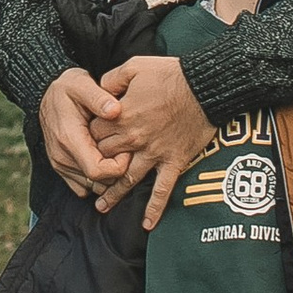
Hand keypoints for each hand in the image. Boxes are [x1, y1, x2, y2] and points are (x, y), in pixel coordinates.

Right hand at [37, 67, 117, 197]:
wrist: (45, 94)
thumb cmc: (67, 88)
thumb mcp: (81, 83)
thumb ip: (99, 97)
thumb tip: (116, 110)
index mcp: (69, 139)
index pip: (98, 171)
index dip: (119, 165)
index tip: (127, 148)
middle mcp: (62, 157)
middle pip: (99, 182)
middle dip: (118, 171)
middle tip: (124, 149)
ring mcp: (60, 165)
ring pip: (94, 187)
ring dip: (109, 176)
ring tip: (114, 153)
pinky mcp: (61, 168)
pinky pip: (85, 187)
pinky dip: (97, 179)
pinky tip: (103, 159)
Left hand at [90, 54, 215, 229]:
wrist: (205, 86)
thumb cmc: (170, 74)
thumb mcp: (134, 67)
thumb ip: (111, 80)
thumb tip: (99, 90)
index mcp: (122, 117)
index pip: (94, 134)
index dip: (88, 137)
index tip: (87, 141)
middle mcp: (134, 139)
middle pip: (106, 158)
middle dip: (96, 166)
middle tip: (88, 176)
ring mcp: (154, 153)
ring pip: (128, 180)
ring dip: (113, 194)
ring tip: (101, 207)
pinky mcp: (173, 162)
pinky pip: (162, 190)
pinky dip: (154, 208)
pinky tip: (147, 224)